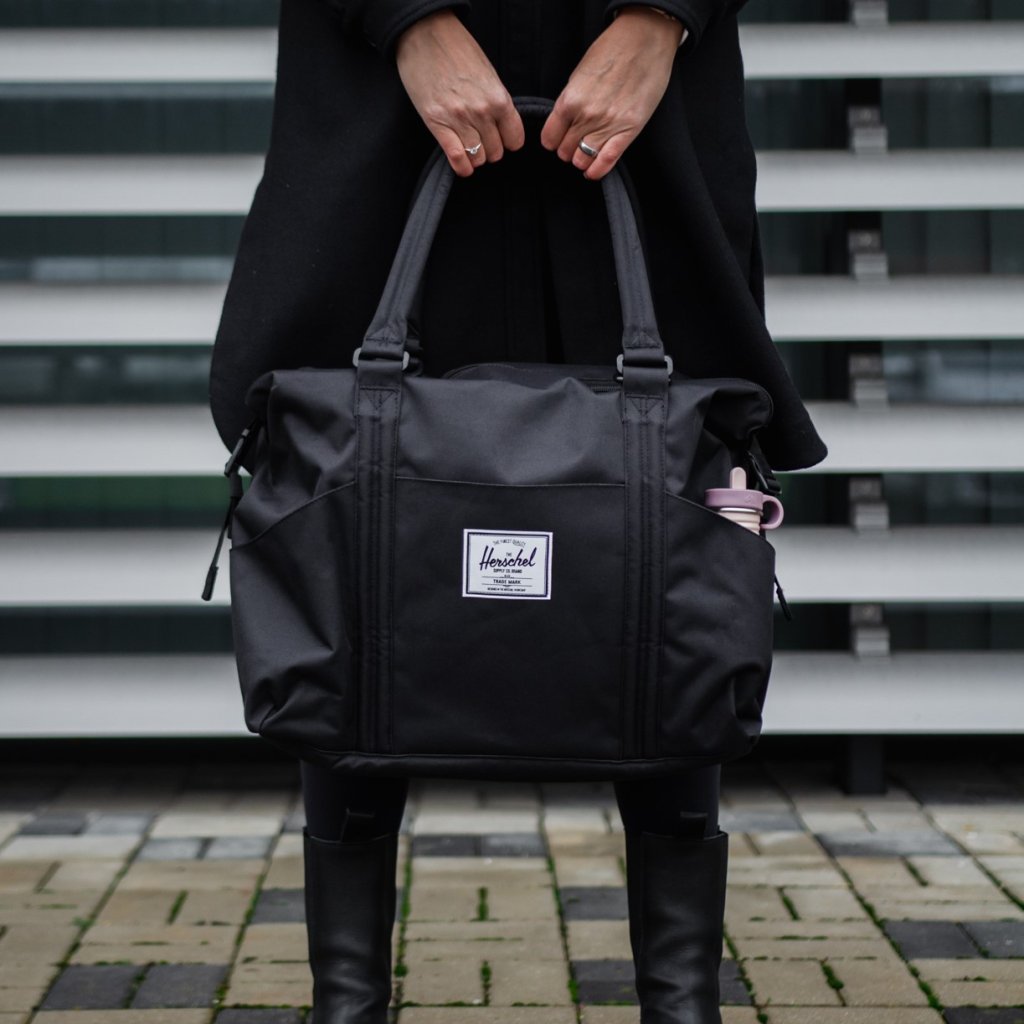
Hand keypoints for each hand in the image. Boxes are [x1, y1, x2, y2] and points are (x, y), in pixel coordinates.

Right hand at [395, 10, 524, 176]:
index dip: (508, 141)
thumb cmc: (457, 50)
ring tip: (469, 147)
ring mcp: (459, 119)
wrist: (425, 35)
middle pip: (496, 152)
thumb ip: (497, 101)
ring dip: (475, 157)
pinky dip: (462, 167)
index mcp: (499, 98)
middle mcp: (482, 111)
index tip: (501, 138)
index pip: (515, 139)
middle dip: (490, 149)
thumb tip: (502, 126)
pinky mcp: (437, 123)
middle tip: (481, 140)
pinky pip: (457, 157)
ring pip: (478, 158)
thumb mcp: (488, 74)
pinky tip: (463, 165)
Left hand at [540, 7, 682, 180]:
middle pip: (565, 151)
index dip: (552, 141)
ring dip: (582, 159)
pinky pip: (606, 161)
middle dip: (567, 149)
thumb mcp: (580, 74)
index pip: (550, 138)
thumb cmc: (612, 50)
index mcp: (570, 99)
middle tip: (575, 142)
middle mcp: (586, 115)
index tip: (558, 138)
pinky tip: (592, 171)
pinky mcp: (628, 131)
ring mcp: (607, 125)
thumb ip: (570, 101)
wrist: (645, 40)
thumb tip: (563, 122)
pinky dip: (596, 171)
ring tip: (586, 151)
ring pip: (582, 160)